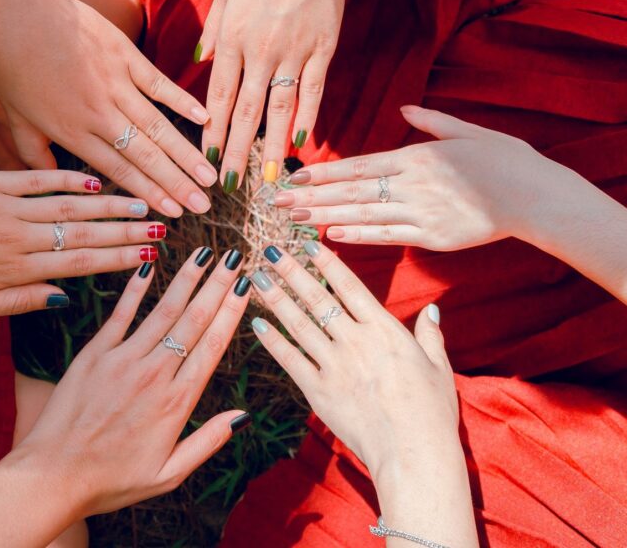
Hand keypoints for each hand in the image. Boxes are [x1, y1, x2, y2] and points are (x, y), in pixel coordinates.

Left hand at [0, 0, 216, 217]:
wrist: (19, 5)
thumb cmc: (12, 61)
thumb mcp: (15, 114)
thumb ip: (34, 152)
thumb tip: (51, 181)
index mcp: (72, 131)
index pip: (118, 170)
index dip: (149, 194)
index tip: (173, 214)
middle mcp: (99, 113)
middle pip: (146, 156)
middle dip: (177, 185)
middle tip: (203, 207)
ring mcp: (116, 84)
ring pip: (159, 127)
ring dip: (187, 155)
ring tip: (210, 176)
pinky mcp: (126, 57)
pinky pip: (160, 85)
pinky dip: (183, 102)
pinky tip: (206, 120)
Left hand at [0, 169, 165, 321]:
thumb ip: (18, 302)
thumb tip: (63, 297)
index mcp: (15, 268)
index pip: (80, 262)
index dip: (119, 259)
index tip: (149, 257)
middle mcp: (18, 236)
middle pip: (84, 232)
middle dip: (127, 231)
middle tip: (161, 227)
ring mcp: (6, 205)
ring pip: (68, 205)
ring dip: (108, 204)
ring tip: (142, 203)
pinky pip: (36, 178)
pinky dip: (67, 179)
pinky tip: (95, 180)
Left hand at [14, 247, 248, 517]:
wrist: (52, 477)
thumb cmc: (112, 479)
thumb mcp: (168, 473)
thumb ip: (208, 441)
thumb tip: (243, 416)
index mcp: (176, 402)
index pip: (212, 345)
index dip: (232, 312)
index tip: (246, 286)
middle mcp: (154, 374)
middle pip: (194, 320)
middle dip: (217, 285)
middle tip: (234, 257)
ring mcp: (123, 360)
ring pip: (163, 311)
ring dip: (186, 279)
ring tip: (205, 254)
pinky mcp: (95, 354)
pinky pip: (121, 314)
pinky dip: (136, 289)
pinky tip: (151, 266)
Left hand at [198, 0, 353, 191]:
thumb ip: (212, 30)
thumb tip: (198, 63)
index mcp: (233, 37)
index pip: (220, 95)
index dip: (213, 131)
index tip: (207, 158)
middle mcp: (261, 50)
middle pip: (246, 110)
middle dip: (237, 151)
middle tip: (230, 184)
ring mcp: (294, 52)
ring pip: (280, 108)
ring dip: (272, 146)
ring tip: (267, 178)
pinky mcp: (323, 49)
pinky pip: (314, 90)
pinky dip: (308, 117)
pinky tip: (302, 143)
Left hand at [248, 242, 457, 476]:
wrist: (413, 453)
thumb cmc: (431, 411)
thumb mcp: (438, 366)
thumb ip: (430, 335)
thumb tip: (432, 310)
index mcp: (384, 330)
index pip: (349, 286)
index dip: (327, 263)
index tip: (309, 244)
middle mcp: (355, 341)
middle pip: (317, 298)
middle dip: (293, 271)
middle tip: (272, 250)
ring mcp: (334, 365)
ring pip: (299, 323)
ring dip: (276, 298)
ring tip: (258, 277)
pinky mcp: (319, 391)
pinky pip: (291, 360)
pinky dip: (273, 342)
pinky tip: (258, 324)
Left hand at [275, 106, 571, 250]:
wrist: (534, 196)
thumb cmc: (503, 160)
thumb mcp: (467, 131)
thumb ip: (431, 122)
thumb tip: (404, 109)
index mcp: (416, 157)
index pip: (357, 166)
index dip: (321, 174)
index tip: (291, 179)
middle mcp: (412, 184)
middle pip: (351, 191)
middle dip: (310, 197)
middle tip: (274, 204)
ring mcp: (421, 212)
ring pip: (364, 215)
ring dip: (325, 217)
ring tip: (293, 221)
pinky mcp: (432, 237)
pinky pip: (389, 236)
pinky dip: (360, 236)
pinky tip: (332, 236)